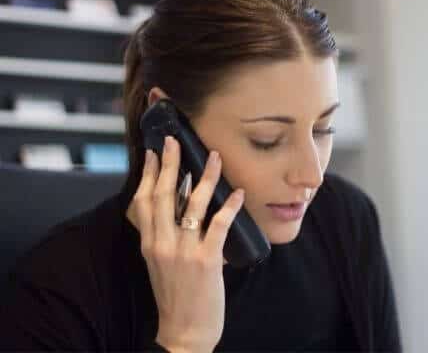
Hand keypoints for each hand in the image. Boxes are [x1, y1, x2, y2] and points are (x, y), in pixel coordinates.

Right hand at [126, 136, 243, 351]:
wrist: (184, 331)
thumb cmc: (175, 296)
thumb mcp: (158, 263)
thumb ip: (161, 237)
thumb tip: (173, 210)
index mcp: (149, 243)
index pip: (144, 201)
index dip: (148, 174)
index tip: (152, 153)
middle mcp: (163, 243)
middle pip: (164, 195)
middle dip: (169, 164)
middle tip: (174, 141)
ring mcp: (184, 251)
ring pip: (193, 205)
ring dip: (205, 178)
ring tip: (214, 158)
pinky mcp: (206, 260)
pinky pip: (219, 225)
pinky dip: (230, 206)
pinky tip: (238, 193)